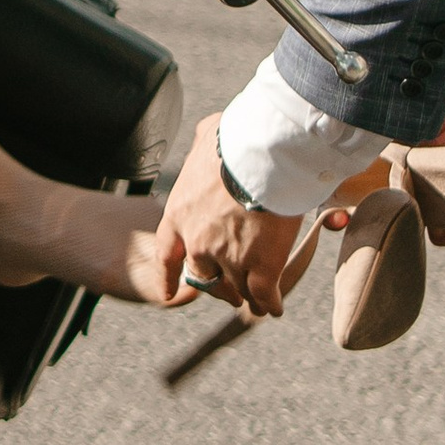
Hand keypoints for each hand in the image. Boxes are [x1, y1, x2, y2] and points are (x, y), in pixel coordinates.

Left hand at [160, 108, 391, 319]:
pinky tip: (276, 307)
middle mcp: (200, 242)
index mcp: (180, 214)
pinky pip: (265, 294)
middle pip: (204, 277)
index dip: (170, 276)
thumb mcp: (207, 137)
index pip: (169, 254)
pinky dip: (271, 303)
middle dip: (217, 287)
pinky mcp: (263, 266)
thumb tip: (206, 139)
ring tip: (257, 302)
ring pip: (236, 289)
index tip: (171, 292)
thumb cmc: (236, 141)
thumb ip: (202, 145)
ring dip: (246, 296)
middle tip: (228, 292)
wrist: (264, 155)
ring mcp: (231, 258)